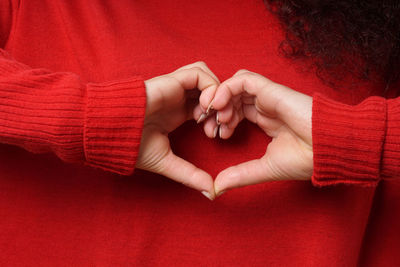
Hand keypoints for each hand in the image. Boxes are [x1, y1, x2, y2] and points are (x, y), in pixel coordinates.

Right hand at [136, 62, 219, 199]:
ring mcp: (176, 87)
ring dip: (216, 94)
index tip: (215, 135)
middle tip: (217, 126)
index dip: (218, 119)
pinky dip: (209, 87)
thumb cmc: (132, 144)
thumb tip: (212, 193)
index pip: (208, 107)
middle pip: (211, 90)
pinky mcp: (172, 80)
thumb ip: (189, 174)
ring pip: (207, 77)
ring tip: (210, 115)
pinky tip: (203, 107)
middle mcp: (180, 98)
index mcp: (179, 113)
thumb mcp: (167, 162)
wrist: (111, 130)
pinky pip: (199, 73)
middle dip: (221, 107)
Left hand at [198, 70, 312, 195]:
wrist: (330, 149)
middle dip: (215, 111)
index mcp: (265, 120)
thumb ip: (241, 174)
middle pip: (232, 98)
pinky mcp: (271, 90)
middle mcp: (265, 106)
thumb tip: (217, 187)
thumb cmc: (307, 159)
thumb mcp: (265, 168)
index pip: (236, 111)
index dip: (220, 121)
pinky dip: (227, 88)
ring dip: (219, 99)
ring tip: (215, 118)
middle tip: (208, 127)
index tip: (213, 136)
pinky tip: (219, 105)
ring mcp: (268, 97)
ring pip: (234, 86)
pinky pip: (243, 80)